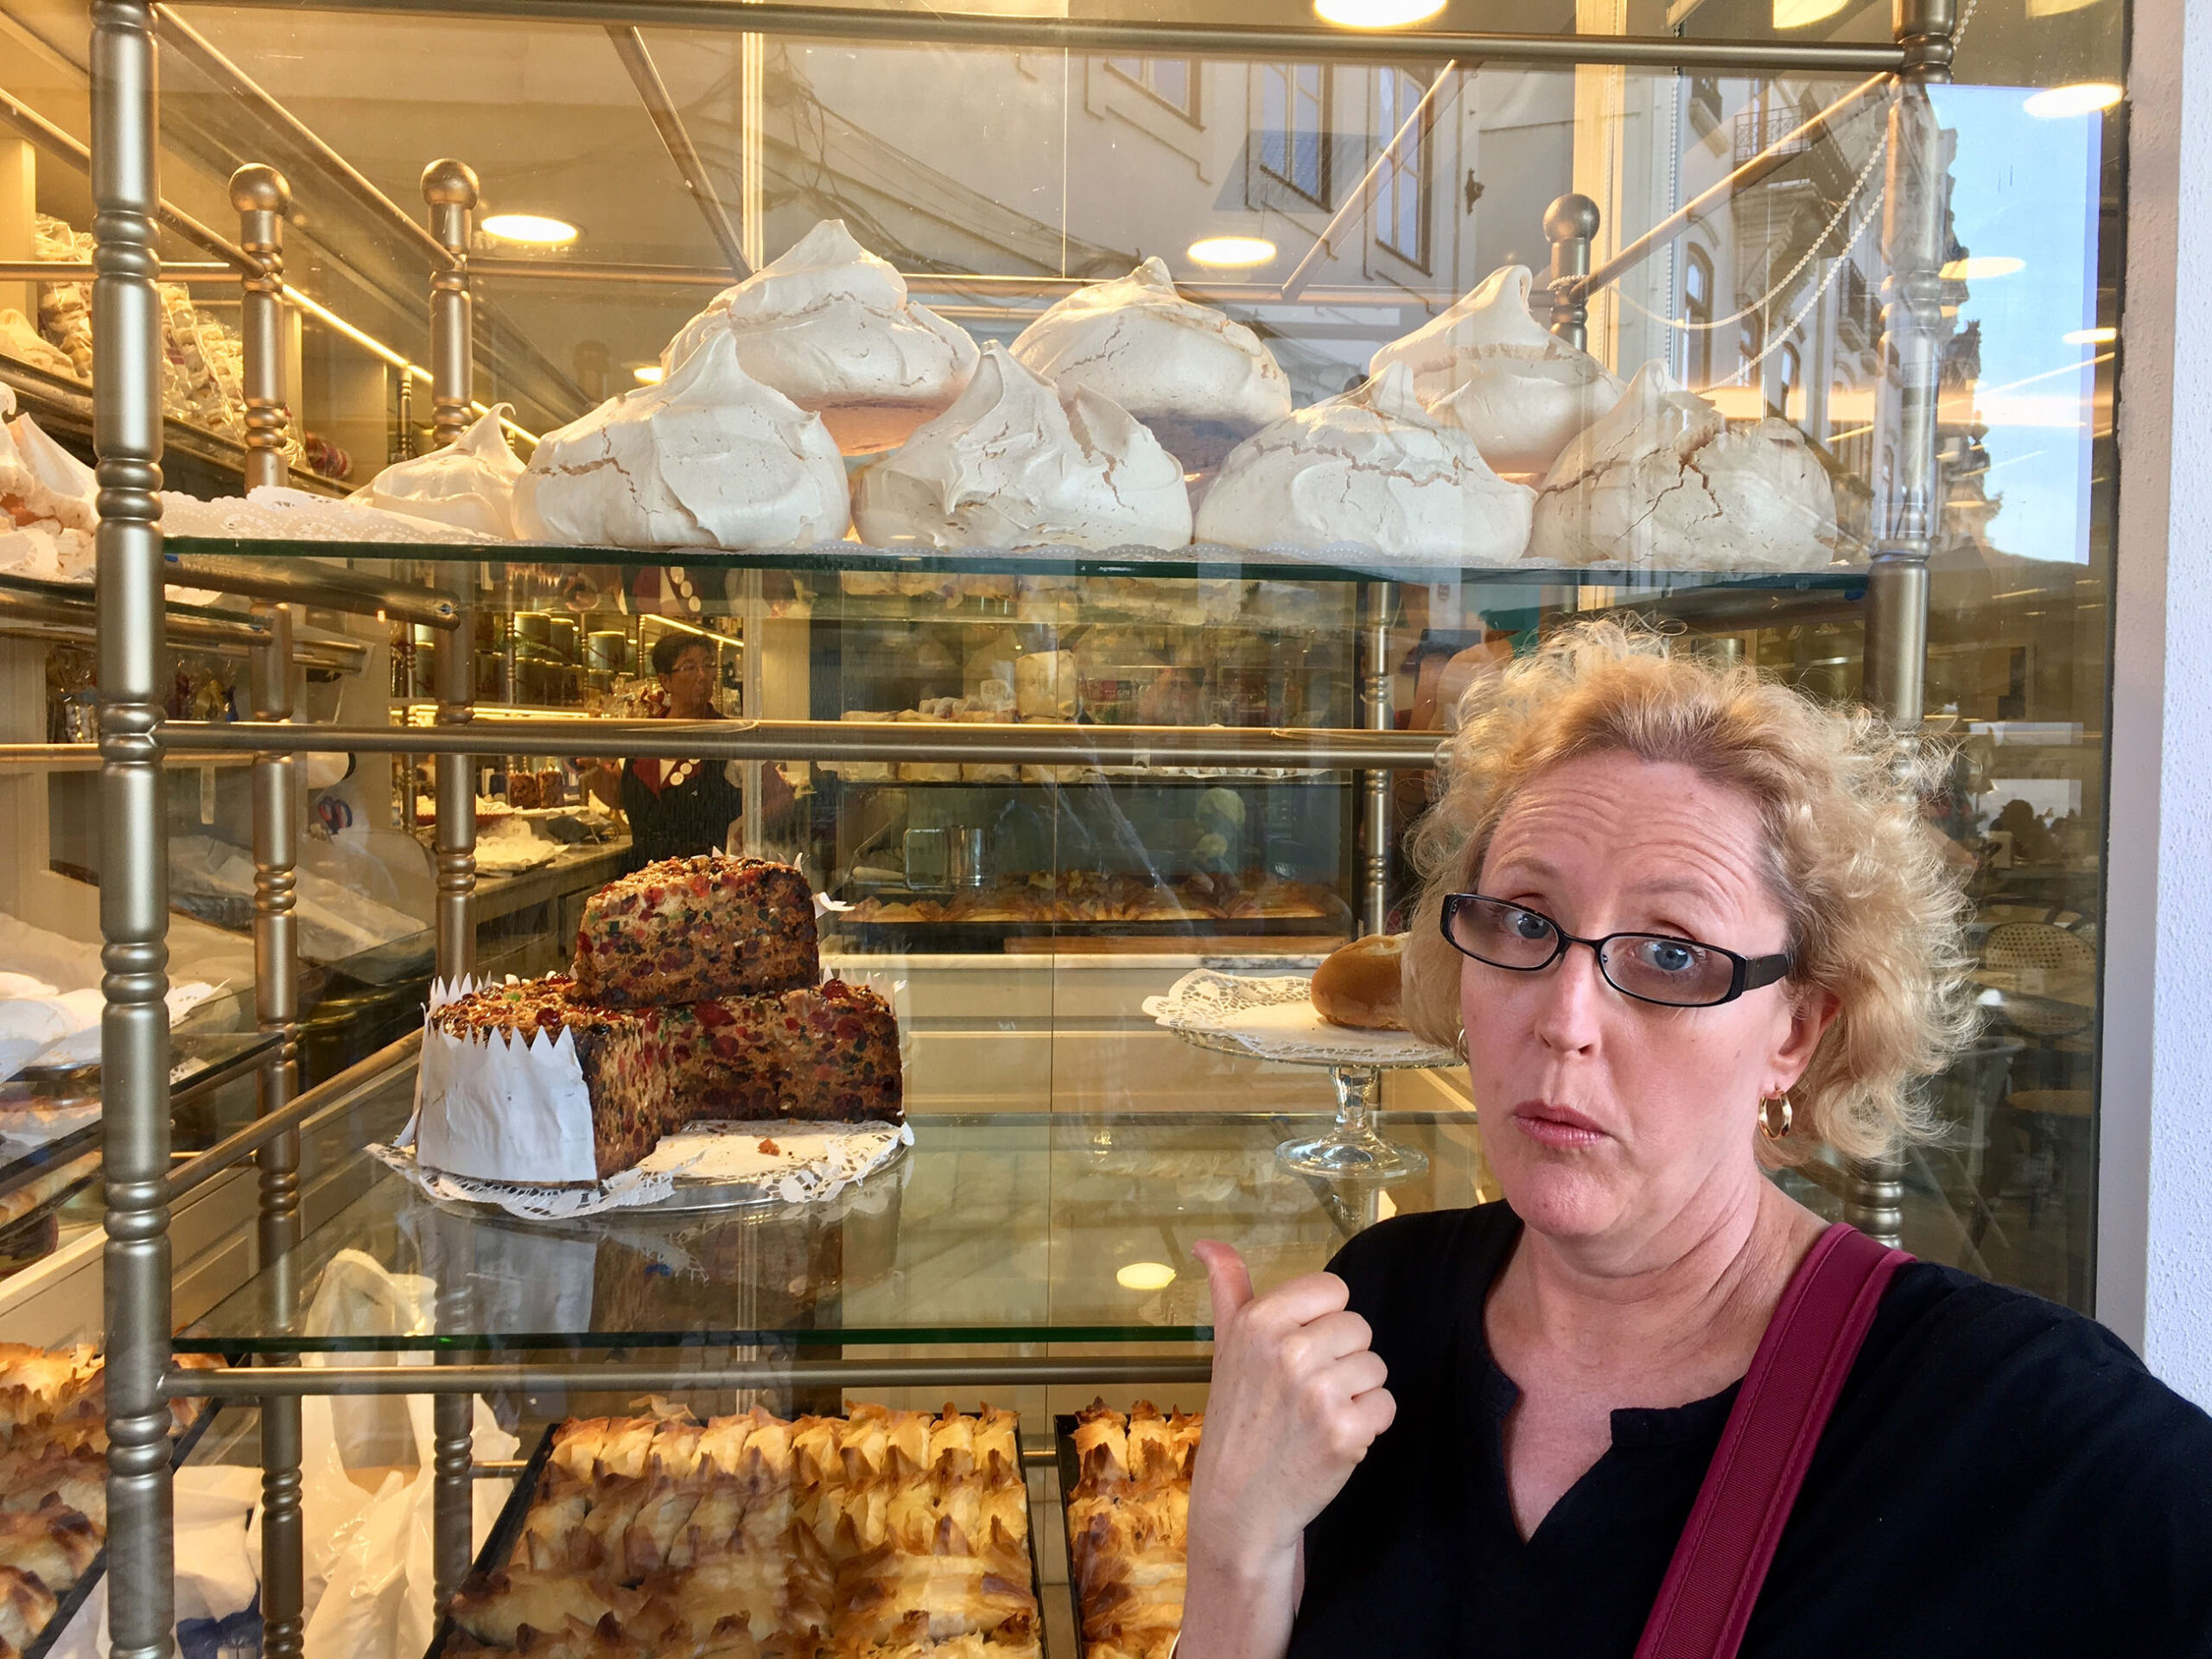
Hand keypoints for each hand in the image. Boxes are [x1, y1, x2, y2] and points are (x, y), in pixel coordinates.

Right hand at [1178, 1241, 1394, 1658]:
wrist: (1239, 1505)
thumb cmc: (1238, 1420)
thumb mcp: (1226, 1348)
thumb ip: (1227, 1289)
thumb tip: (1207, 1243)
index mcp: (1259, 1321)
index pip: (1334, 1290)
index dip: (1325, 1322)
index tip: (1301, 1351)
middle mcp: (1288, 1350)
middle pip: (1360, 1328)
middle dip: (1343, 1360)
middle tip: (1307, 1393)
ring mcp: (1318, 1392)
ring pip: (1377, 1367)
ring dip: (1357, 1394)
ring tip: (1319, 1417)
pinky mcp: (1345, 1432)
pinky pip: (1385, 1406)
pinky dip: (1368, 1425)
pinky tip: (1335, 1438)